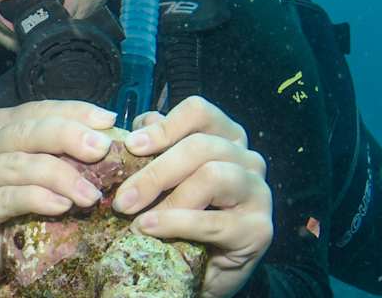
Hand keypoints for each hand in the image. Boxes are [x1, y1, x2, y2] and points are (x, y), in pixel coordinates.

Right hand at [0, 100, 118, 268]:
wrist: (16, 256)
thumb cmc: (39, 209)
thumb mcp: (62, 173)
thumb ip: (77, 152)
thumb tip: (112, 133)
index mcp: (2, 128)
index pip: (38, 111)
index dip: (74, 113)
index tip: (108, 122)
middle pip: (26, 132)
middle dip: (67, 137)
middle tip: (101, 150)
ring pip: (17, 164)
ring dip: (59, 177)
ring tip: (89, 194)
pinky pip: (4, 198)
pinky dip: (35, 199)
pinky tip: (61, 206)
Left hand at [113, 96, 272, 297]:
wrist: (202, 269)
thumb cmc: (180, 216)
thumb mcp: (164, 179)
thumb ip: (155, 150)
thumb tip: (137, 130)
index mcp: (224, 137)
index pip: (199, 112)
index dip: (164, 126)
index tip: (131, 146)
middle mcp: (247, 159)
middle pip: (201, 146)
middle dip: (155, 172)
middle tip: (122, 198)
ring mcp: (258, 193)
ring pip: (212, 176)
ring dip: (168, 199)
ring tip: (135, 218)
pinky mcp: (259, 229)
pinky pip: (213, 222)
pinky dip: (175, 224)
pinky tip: (149, 228)